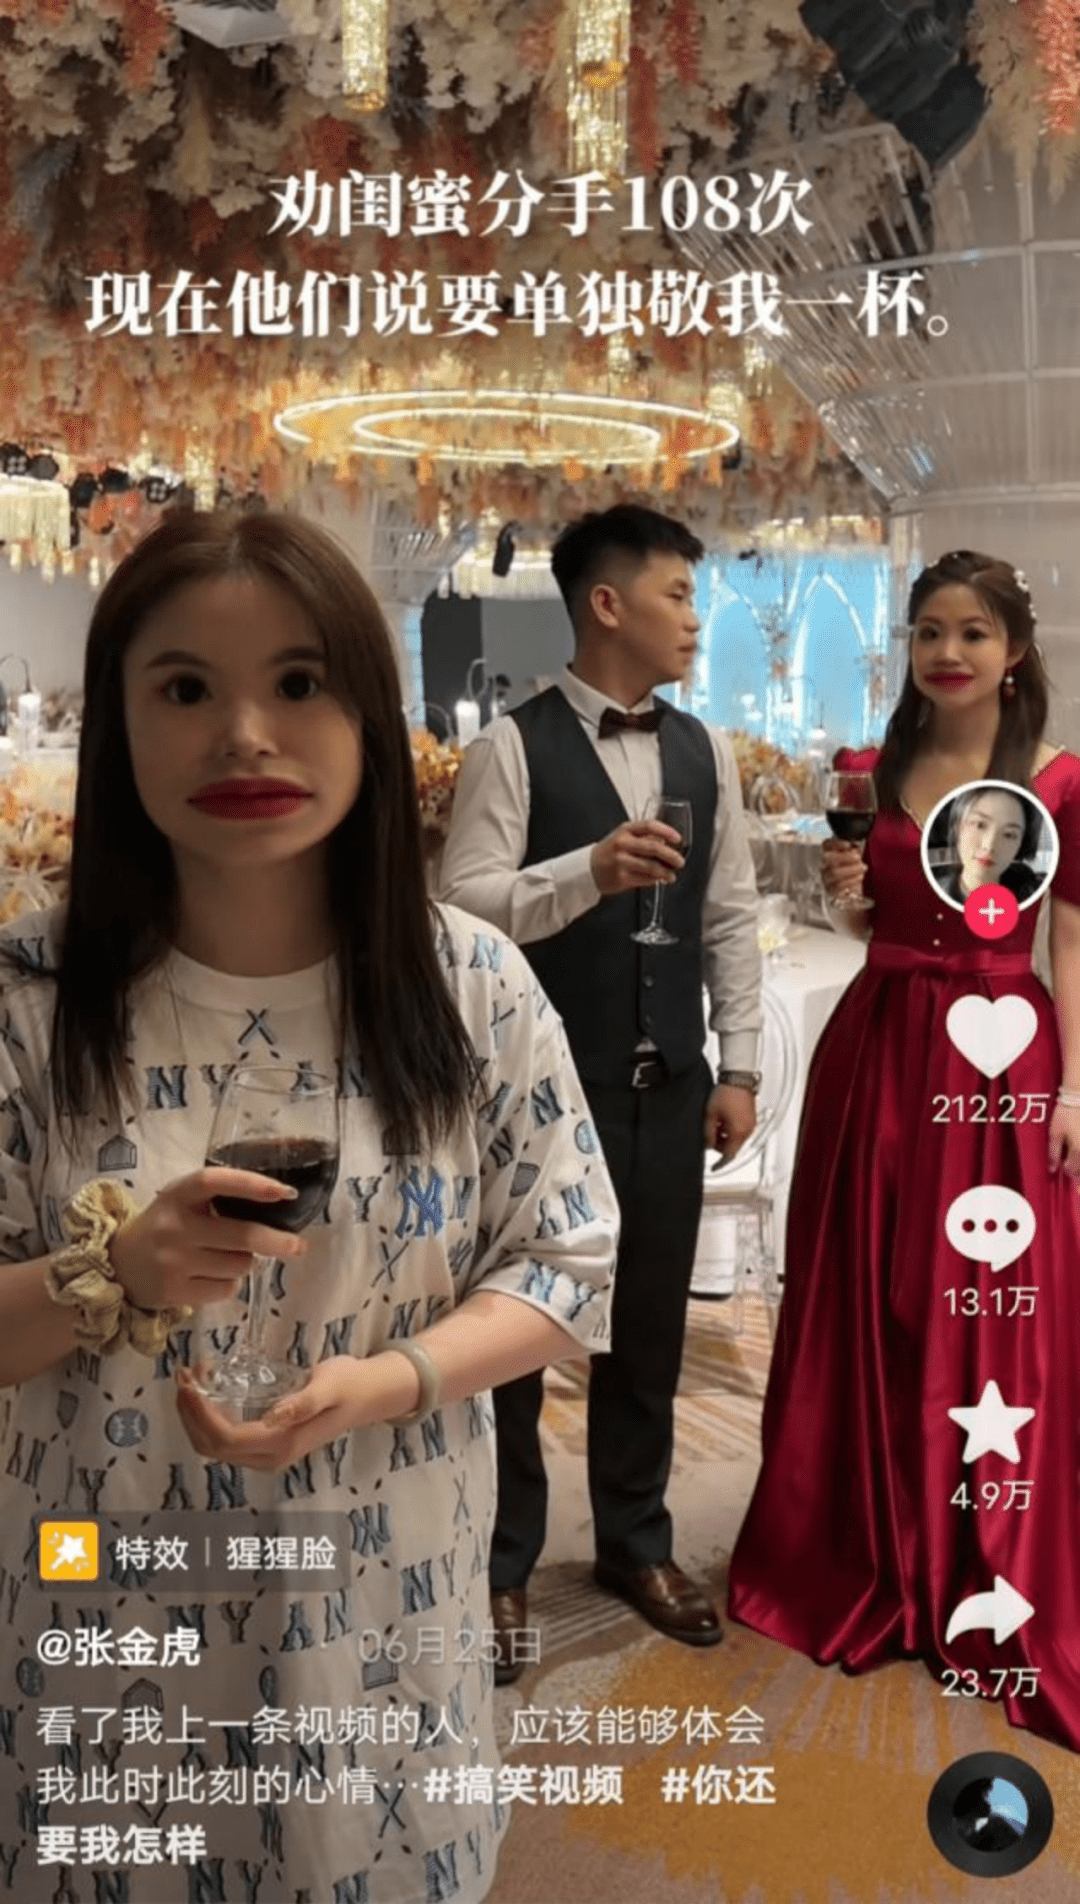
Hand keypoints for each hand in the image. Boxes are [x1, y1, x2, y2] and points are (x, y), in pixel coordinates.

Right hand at [108, 1167, 306, 1312]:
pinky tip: (211, 1276)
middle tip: (298, 1246)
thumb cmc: (163, 1227)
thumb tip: (278, 1207)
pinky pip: (225, 1290)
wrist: (117, 1265)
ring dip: (245, 1263)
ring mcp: (172, 1261)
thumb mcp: (181, 1202)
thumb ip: (217, 1200)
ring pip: (239, 1266)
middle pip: (243, 1236)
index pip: (216, 1182)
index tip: (284, 1191)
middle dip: (278, 1242)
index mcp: (177, 1195)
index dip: (251, 1184)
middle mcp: (174, 1226)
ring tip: (224, 1258)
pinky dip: (230, 1284)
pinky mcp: (173, 1291)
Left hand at [175, 1356, 369, 1471]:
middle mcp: (271, 1457)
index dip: (200, 1414)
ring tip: (190, 1380)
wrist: (369, 1395)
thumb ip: (302, 1402)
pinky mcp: (267, 1444)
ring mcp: (268, 1454)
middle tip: (183, 1376)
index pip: (226, 1439)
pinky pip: (226, 1439)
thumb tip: (271, 1418)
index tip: (189, 1382)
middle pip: (213, 1447)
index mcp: (283, 1443)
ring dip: (195, 1417)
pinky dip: (208, 1418)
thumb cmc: (350, 1384)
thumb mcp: (330, 1385)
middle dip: (190, 1414)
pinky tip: (207, 1392)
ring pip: (215, 1446)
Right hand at [591, 821, 683, 895]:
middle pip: (654, 847)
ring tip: (671, 875)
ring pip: (651, 867)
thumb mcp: (624, 837)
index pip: (649, 826)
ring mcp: (621, 861)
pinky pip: (644, 879)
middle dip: (671, 856)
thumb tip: (665, 841)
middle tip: (679, 861)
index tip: (677, 838)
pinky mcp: (622, 878)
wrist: (588, 868)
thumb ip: (644, 837)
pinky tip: (658, 880)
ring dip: (665, 872)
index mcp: (625, 830)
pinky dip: (654, 880)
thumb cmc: (610, 851)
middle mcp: (623, 844)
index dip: (666, 831)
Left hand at [705, 1084, 755, 1162]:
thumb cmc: (727, 1092)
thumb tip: (707, 1145)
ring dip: (725, 1135)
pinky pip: (741, 1129)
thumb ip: (708, 1133)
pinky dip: (731, 1128)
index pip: (728, 1154)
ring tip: (716, 1121)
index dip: (720, 1161)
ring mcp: (751, 1124)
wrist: (738, 1077)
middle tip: (710, 1133)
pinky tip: (723, 1117)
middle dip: (720, 1143)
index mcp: (739, 1132)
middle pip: (732, 1146)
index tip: (715, 1166)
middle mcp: (748, 1130)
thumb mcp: (711, 1114)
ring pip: (736, 1138)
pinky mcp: (751, 1118)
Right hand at [821, 839, 865, 901]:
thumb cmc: (851, 867)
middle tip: (859, 858)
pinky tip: (859, 877)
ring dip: (851, 870)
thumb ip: (854, 851)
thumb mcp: (852, 855)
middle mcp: (823, 865)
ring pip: (834, 873)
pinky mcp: (830, 889)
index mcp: (827, 853)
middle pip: (829, 859)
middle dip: (846, 857)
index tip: (848, 844)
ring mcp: (826, 878)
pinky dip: (851, 881)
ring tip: (863, 868)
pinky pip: (838, 886)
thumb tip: (857, 849)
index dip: (836, 844)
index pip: (826, 845)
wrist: (850, 887)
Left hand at [1049, 1103, 1079, 1183]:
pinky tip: (1079, 1145)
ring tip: (1076, 1151)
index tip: (1061, 1161)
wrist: (1079, 1098)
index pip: (1071, 1170)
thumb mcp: (1055, 1133)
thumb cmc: (1066, 1114)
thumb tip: (1053, 1169)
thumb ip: (1054, 1153)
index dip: (1064, 1168)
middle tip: (1070, 1158)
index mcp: (1078, 1151)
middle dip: (1075, 1167)